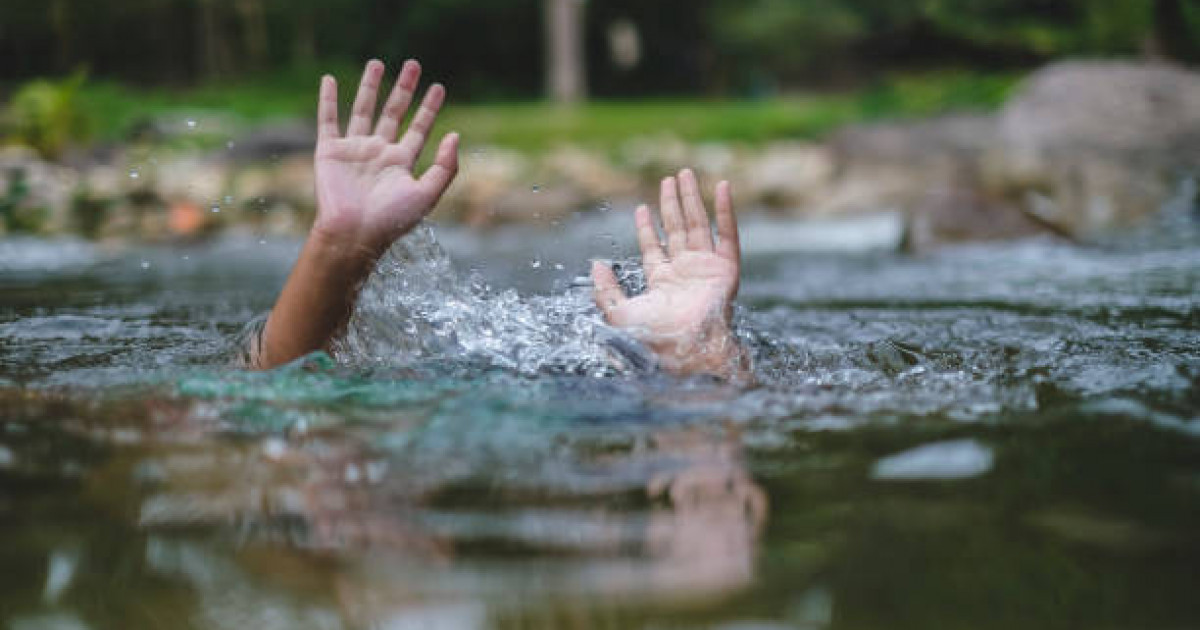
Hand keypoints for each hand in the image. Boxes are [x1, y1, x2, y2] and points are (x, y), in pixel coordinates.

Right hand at [313, 59, 458, 257]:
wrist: (353, 234)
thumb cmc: (391, 221)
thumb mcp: (427, 194)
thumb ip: (445, 167)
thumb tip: (456, 135)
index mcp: (401, 163)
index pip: (419, 129)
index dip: (429, 108)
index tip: (438, 87)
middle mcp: (379, 153)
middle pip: (393, 113)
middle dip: (404, 89)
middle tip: (413, 64)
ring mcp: (354, 151)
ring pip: (363, 110)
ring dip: (370, 87)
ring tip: (377, 63)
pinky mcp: (330, 152)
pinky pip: (328, 120)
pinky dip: (328, 100)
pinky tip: (329, 80)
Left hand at [591, 169, 747, 377]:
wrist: (685, 347)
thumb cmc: (651, 336)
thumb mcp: (617, 313)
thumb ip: (604, 289)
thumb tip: (596, 264)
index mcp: (662, 283)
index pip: (654, 247)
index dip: (647, 227)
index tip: (641, 207)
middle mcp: (685, 273)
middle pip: (677, 229)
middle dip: (672, 204)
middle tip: (669, 179)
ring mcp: (706, 268)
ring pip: (699, 225)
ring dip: (692, 198)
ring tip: (684, 174)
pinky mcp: (726, 268)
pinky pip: (727, 233)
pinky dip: (726, 210)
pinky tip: (721, 187)